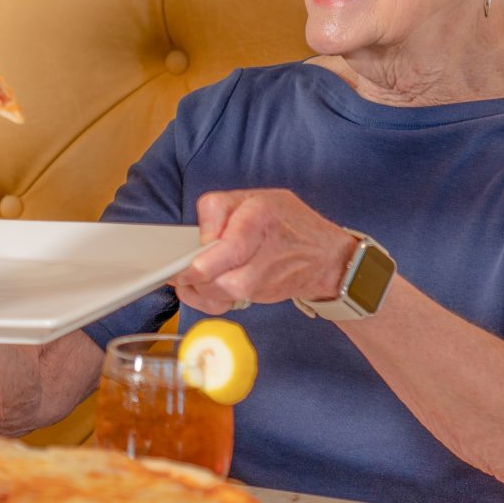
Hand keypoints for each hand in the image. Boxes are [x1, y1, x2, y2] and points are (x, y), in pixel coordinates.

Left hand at [172, 189, 357, 314]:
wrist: (326, 257)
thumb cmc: (287, 222)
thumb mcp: (258, 197)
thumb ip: (222, 208)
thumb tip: (199, 236)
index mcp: (262, 214)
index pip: (229, 234)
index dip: (206, 241)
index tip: (192, 244)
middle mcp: (265, 248)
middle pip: (226, 272)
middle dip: (196, 273)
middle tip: (177, 269)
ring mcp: (264, 276)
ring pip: (226, 291)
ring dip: (199, 287)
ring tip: (185, 276)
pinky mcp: (260, 294)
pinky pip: (225, 305)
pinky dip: (205, 302)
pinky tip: (195, 290)